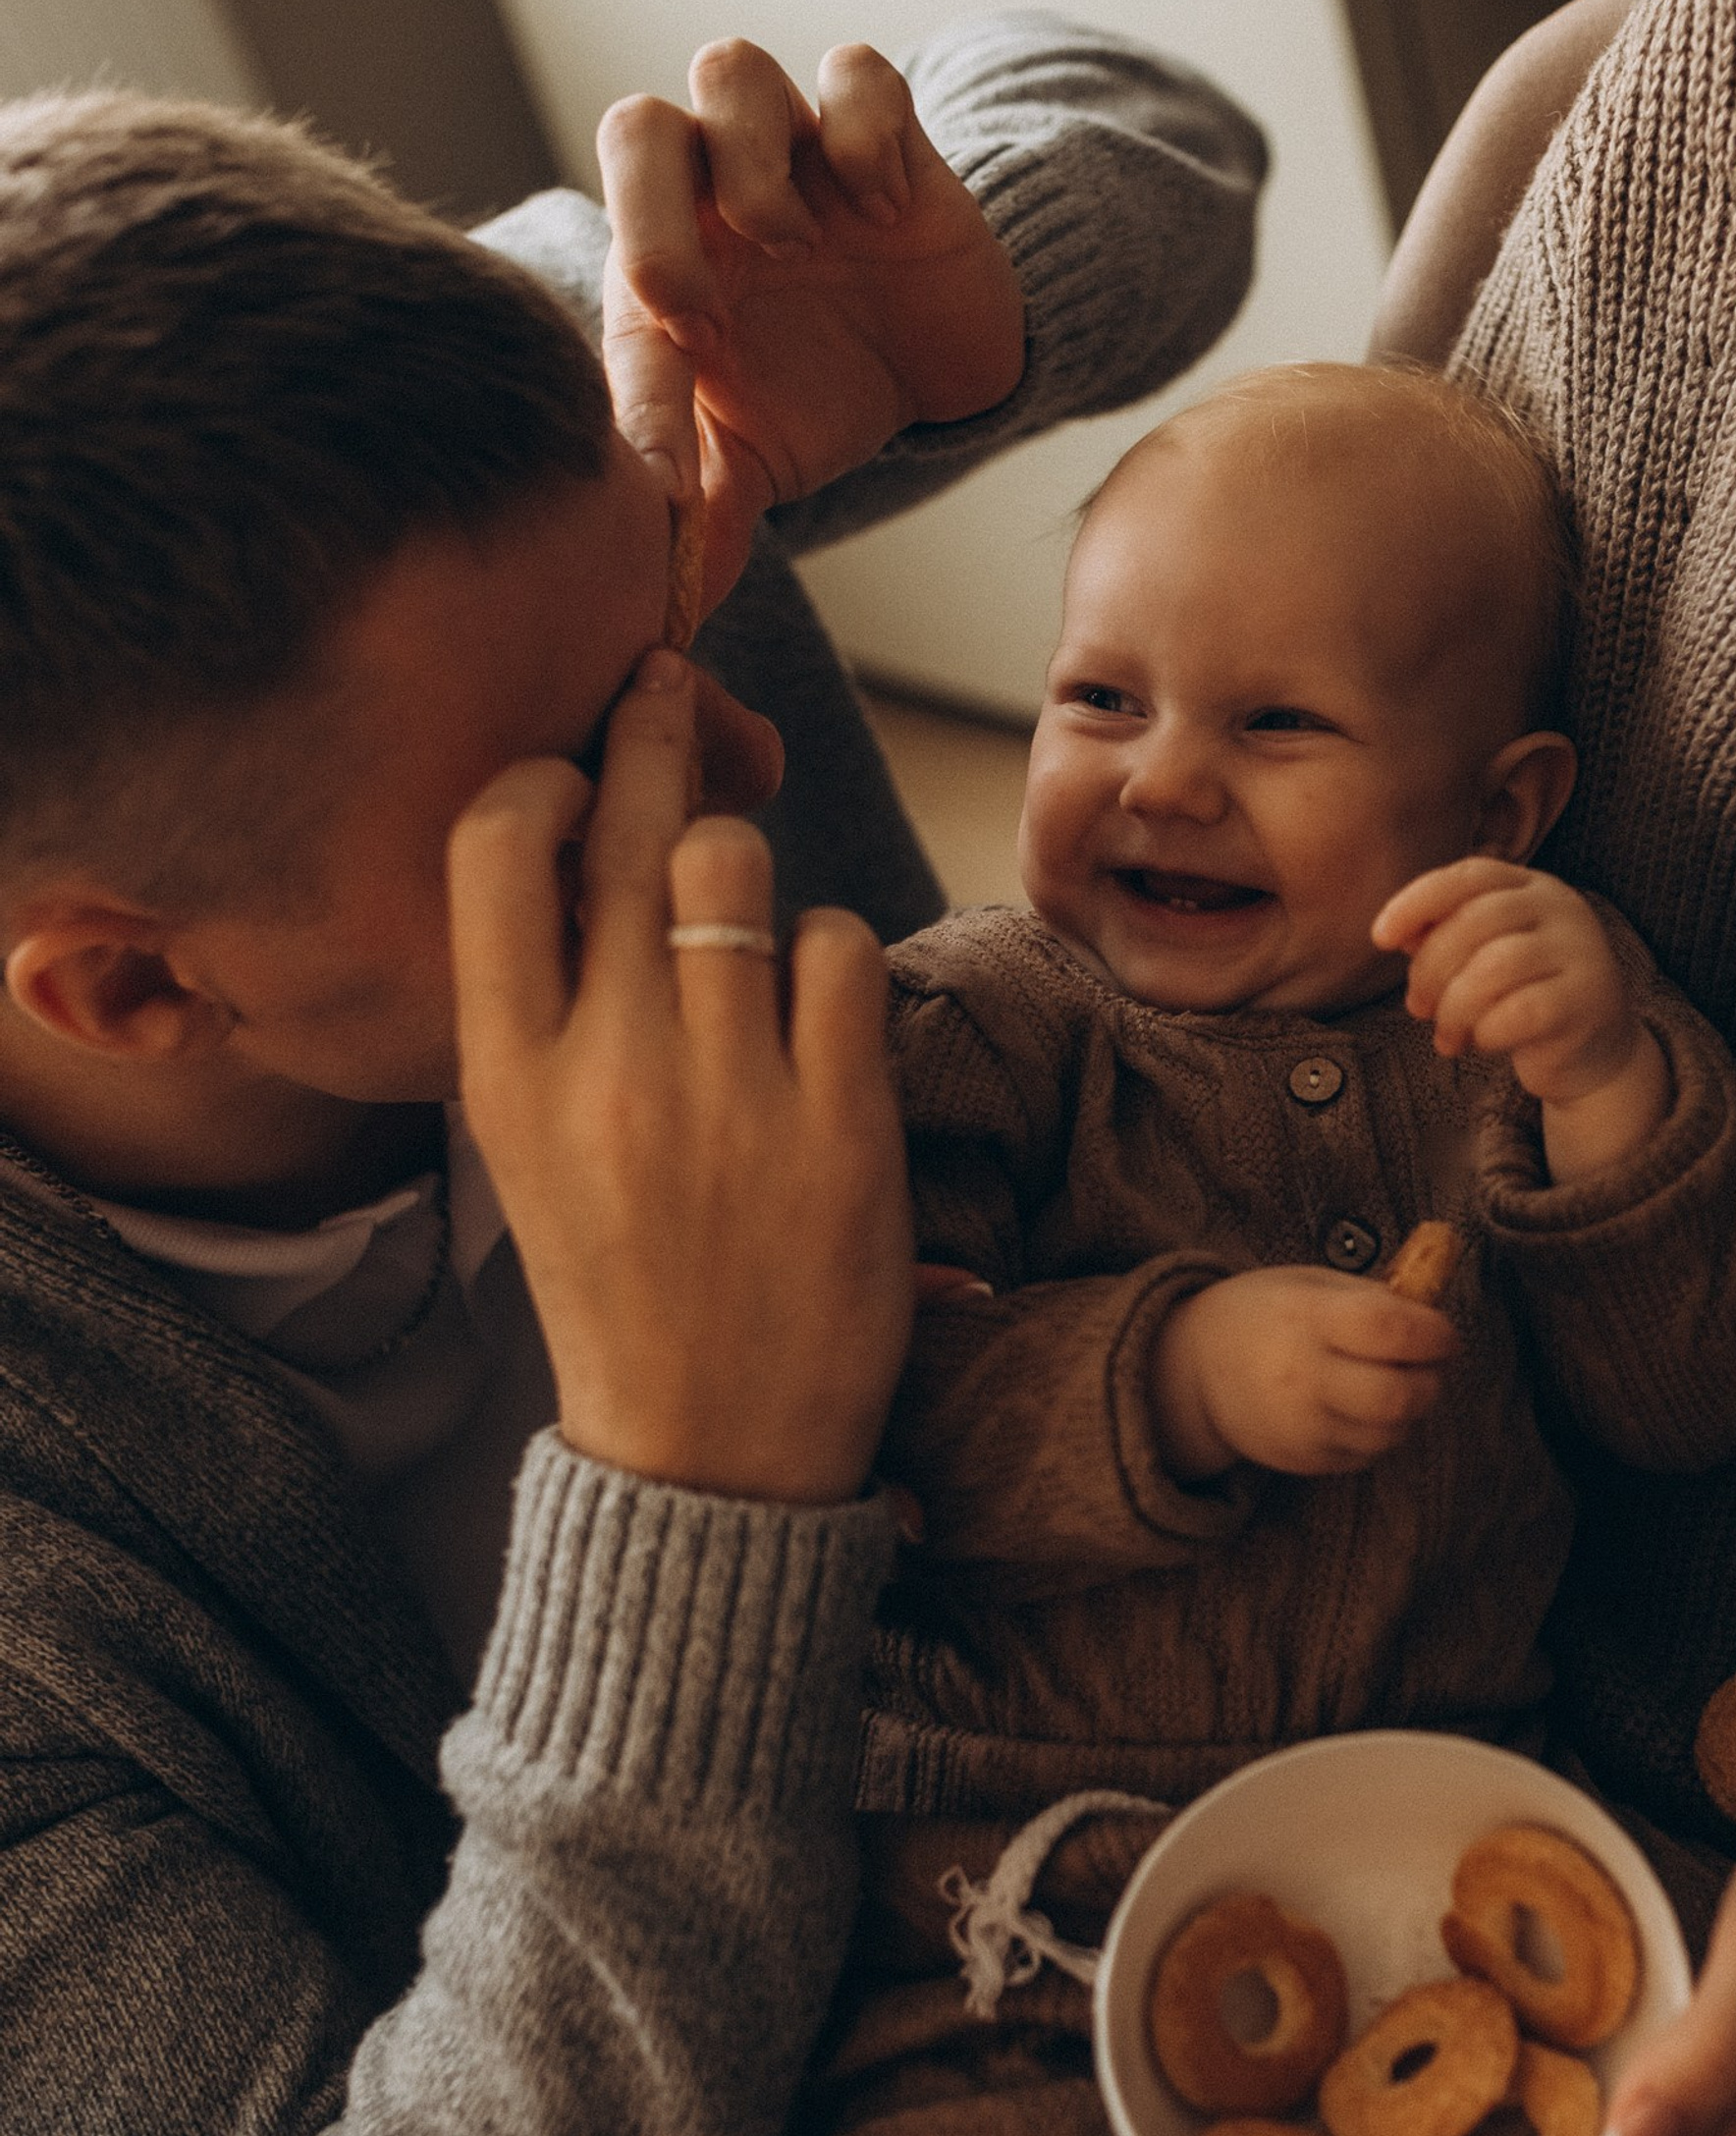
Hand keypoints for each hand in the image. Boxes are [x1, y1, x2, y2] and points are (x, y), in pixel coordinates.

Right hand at [449, 647, 913, 1504]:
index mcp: (503, 1075)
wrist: (711, 1446)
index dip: (538, 782)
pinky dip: (833, 958)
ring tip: (745, 927)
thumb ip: (547, 1007)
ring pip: (740, 864)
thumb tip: (586, 852)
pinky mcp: (841, 1121)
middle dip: (651, 732)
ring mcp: (728, 1090)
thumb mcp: (531, 1146)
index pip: (491, 852)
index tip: (572, 769)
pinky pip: (844, 949)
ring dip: (746, 867)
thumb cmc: (622, 1282)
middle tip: (665, 688)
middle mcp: (607, 1065)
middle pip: (631, 828)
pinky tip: (818, 1008)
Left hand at [598, 37, 1026, 615]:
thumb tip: (650, 614)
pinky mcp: (888, 139)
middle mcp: (716, 197)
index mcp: (666, 264)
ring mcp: (800, 159)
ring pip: (731, 71)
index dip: (636, 322)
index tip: (681, 400)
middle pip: (638, 126)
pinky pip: (858, 73)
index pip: (615, 252)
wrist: (943, 377)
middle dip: (661, 212)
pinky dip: (867, 130)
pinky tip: (889, 210)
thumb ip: (699, 521)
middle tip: (710, 303)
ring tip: (804, 247)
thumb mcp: (754, 470)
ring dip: (755, 160)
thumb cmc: (822, 405)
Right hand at [1150, 1267, 1456, 1479]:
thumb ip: (1372, 1297)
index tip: (1443, 1331)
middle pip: (1398, 1395)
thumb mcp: (1311, 1286)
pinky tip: (1363, 1404)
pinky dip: (1382, 1430)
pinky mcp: (1305, 1460)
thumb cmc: (1266, 1314)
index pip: (1389, 1330)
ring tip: (1396, 1380)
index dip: (1433, 1333)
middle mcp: (1303, 1378)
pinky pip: (1368, 1453)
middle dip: (1432, 1379)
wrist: (1196, 1369)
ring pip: (1391, 1432)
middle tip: (1431, 1362)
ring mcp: (1303, 1426)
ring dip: (1411, 1408)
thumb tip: (1437, 1309)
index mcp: (1307, 1320)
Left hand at [1374, 859, 1670, 1183]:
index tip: (1379, 938)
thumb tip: (1397, 933)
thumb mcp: (1481, 959)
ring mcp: (1581, 952)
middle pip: (1476, 920)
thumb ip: (1445, 938)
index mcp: (1534, 887)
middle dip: (1431, 968)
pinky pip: (1519, 1012)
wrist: (1592, 1053)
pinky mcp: (1588, 1001)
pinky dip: (1485, 1032)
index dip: (1417, 901)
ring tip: (1446, 1036)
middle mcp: (1564, 909)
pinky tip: (1481, 1044)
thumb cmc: (1523, 998)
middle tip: (1417, 1008)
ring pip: (1495, 967)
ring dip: (1454, 1008)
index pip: (1469, 875)